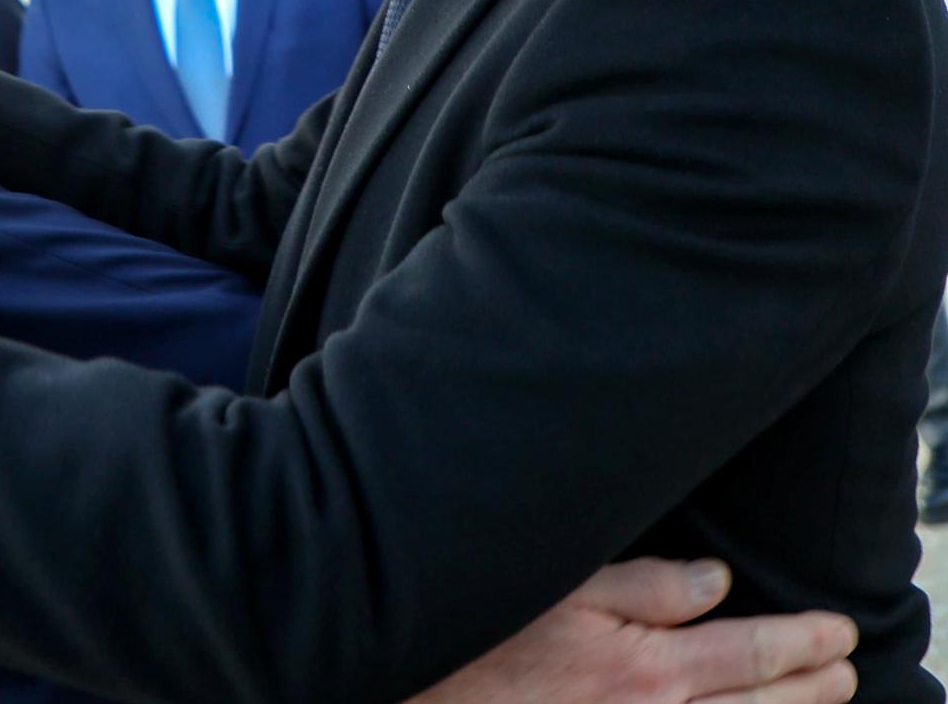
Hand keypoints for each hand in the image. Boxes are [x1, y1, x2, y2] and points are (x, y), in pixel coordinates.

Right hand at [410, 558, 855, 702]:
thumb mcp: (562, 587)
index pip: (752, 652)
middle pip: (759, 703)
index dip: (803, 641)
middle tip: (846, 667)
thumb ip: (643, 585)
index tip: (836, 631)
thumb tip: (715, 582)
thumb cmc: (486, 634)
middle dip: (811, 685)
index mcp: (651, 668)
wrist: (427, 694)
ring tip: (819, 699)